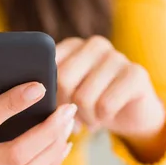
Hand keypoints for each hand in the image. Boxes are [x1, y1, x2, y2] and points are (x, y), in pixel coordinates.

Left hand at [56, 36, 165, 160]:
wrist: (132, 114)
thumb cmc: (90, 104)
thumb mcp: (65, 94)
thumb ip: (46, 87)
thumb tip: (29, 94)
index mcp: (72, 45)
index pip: (46, 65)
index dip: (46, 92)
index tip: (52, 106)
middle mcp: (95, 45)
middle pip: (63, 80)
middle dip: (65, 107)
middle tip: (72, 117)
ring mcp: (117, 57)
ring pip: (83, 97)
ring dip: (84, 118)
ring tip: (88, 119)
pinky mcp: (136, 74)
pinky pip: (105, 105)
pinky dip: (101, 119)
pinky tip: (103, 118)